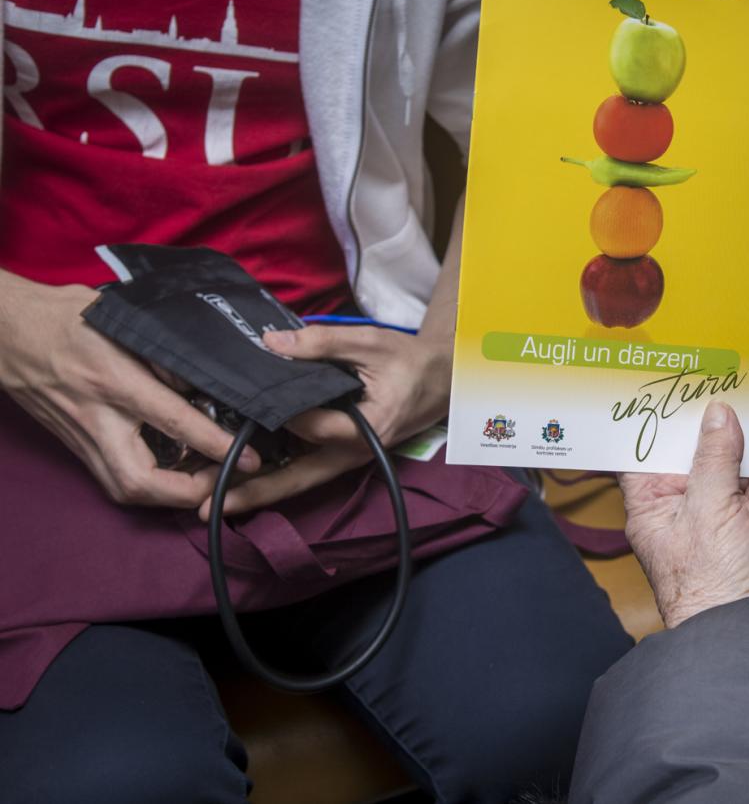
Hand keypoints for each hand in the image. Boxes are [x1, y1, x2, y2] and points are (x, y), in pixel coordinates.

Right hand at [0, 276, 259, 506]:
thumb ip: (164, 352)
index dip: (215, 443)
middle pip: (140, 481)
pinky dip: (148, 485)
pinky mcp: (74, 445)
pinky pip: (112, 479)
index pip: (173, 419)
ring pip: (124, 489)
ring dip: (169, 496)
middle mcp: (95, 415)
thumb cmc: (64, 316)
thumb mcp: (121, 319)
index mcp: (112, 378)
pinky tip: (175, 472)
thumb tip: (204, 383)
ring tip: (207, 477)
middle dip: (188, 492)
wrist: (4, 330)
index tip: (248, 456)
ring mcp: (81, 435)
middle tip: (226, 477)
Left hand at [199, 324, 449, 517]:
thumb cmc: (410, 361)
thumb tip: (271, 343)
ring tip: (210, 503)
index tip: (245, 402)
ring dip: (256, 493)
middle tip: (205, 507)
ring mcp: (348, 459)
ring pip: (297, 481)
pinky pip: (303, 470)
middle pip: (298, 479)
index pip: (313, 426)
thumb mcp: (371, 342)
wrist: (443, 380)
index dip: (279, 414)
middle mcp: (355, 452)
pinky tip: (238, 479)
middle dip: (252, 493)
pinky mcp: (341, 455)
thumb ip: (322, 342)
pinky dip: (271, 477)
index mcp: (369, 427)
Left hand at [618, 394, 748, 628]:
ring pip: (733, 450)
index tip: (665, 371)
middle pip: (694, 441)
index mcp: (651, 502)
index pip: (646, 445)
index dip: (655, 409)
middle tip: (720, 360)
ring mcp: (722, 507)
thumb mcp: (706, 513)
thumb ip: (715, 460)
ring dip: (744, 414)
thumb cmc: (708, 586)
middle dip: (707, 403)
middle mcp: (683, 500)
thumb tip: (719, 415)